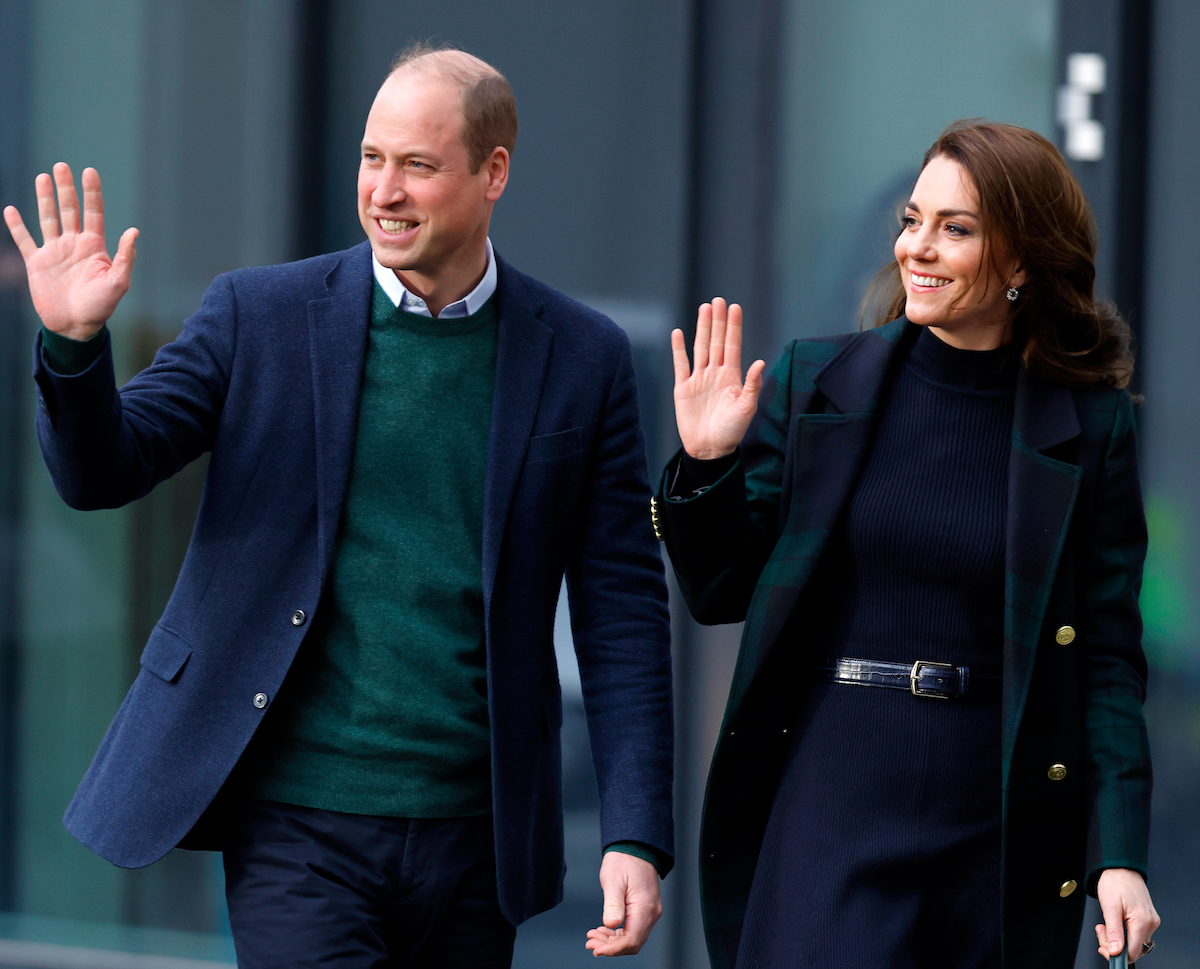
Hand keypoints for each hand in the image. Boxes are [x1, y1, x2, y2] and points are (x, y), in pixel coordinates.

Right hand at [4, 163, 137, 339]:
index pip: (93, 213)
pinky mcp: (37, 263)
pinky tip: (10, 210)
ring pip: (48, 218)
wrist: (76, 326)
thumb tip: (134, 230)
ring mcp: (54, 252)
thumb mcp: (118, 282)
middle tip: (62, 166)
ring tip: (42, 177)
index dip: (91, 193)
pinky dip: (17, 226)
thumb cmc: (101, 306)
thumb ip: (124, 256)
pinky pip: (25, 240)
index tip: (89, 171)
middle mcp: (74, 244)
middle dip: (66, 188)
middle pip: (69, 210)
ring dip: (45, 198)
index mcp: (94, 246)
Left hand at [584, 851, 660, 956]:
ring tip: (593, 936)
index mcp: (644, 907)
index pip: (631, 940)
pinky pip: (633, 929)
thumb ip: (613, 904)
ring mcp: (649, 912)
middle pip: (632, 943)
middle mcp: (651, 913)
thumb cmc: (624, 860)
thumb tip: (611, 924)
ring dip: (612, 942)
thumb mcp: (613, 880)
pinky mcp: (644, 910)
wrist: (634, 848)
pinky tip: (604, 930)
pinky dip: (617, 934)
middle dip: (610, 947)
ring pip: (632, 938)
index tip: (596, 949)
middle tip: (590, 943)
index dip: (613, 949)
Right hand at [672, 297, 765, 459]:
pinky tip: (678, 333)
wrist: (709, 449)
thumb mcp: (746, 409)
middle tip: (718, 300)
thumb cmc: (731, 431)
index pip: (733, 345)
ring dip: (701, 328)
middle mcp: (716, 373)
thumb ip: (752, 385)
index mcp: (732, 376)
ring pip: (700, 347)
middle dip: (718, 321)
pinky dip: (678, 349)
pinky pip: (680, 364)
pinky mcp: (682, 388)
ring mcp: (699, 378)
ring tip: (704, 308)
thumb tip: (759, 362)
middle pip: (716, 341)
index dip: (734, 327)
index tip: (735, 307)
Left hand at [1095, 868, 1159, 961]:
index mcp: (1143, 921)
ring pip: (1134, 942)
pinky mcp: (1147, 918)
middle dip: (1114, 945)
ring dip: (1117, 938)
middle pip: (1133, 948)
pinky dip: (1122, 932)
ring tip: (1105, 925)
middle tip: (1101, 931)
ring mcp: (1150, 921)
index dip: (1117, 954)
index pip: (1133, 952)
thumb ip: (1114, 931)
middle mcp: (1151, 923)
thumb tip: (1116, 951)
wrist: (1121, 867)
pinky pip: (1135, 933)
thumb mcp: (1110, 907)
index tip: (1103, 948)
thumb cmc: (1115, 882)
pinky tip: (1114, 923)